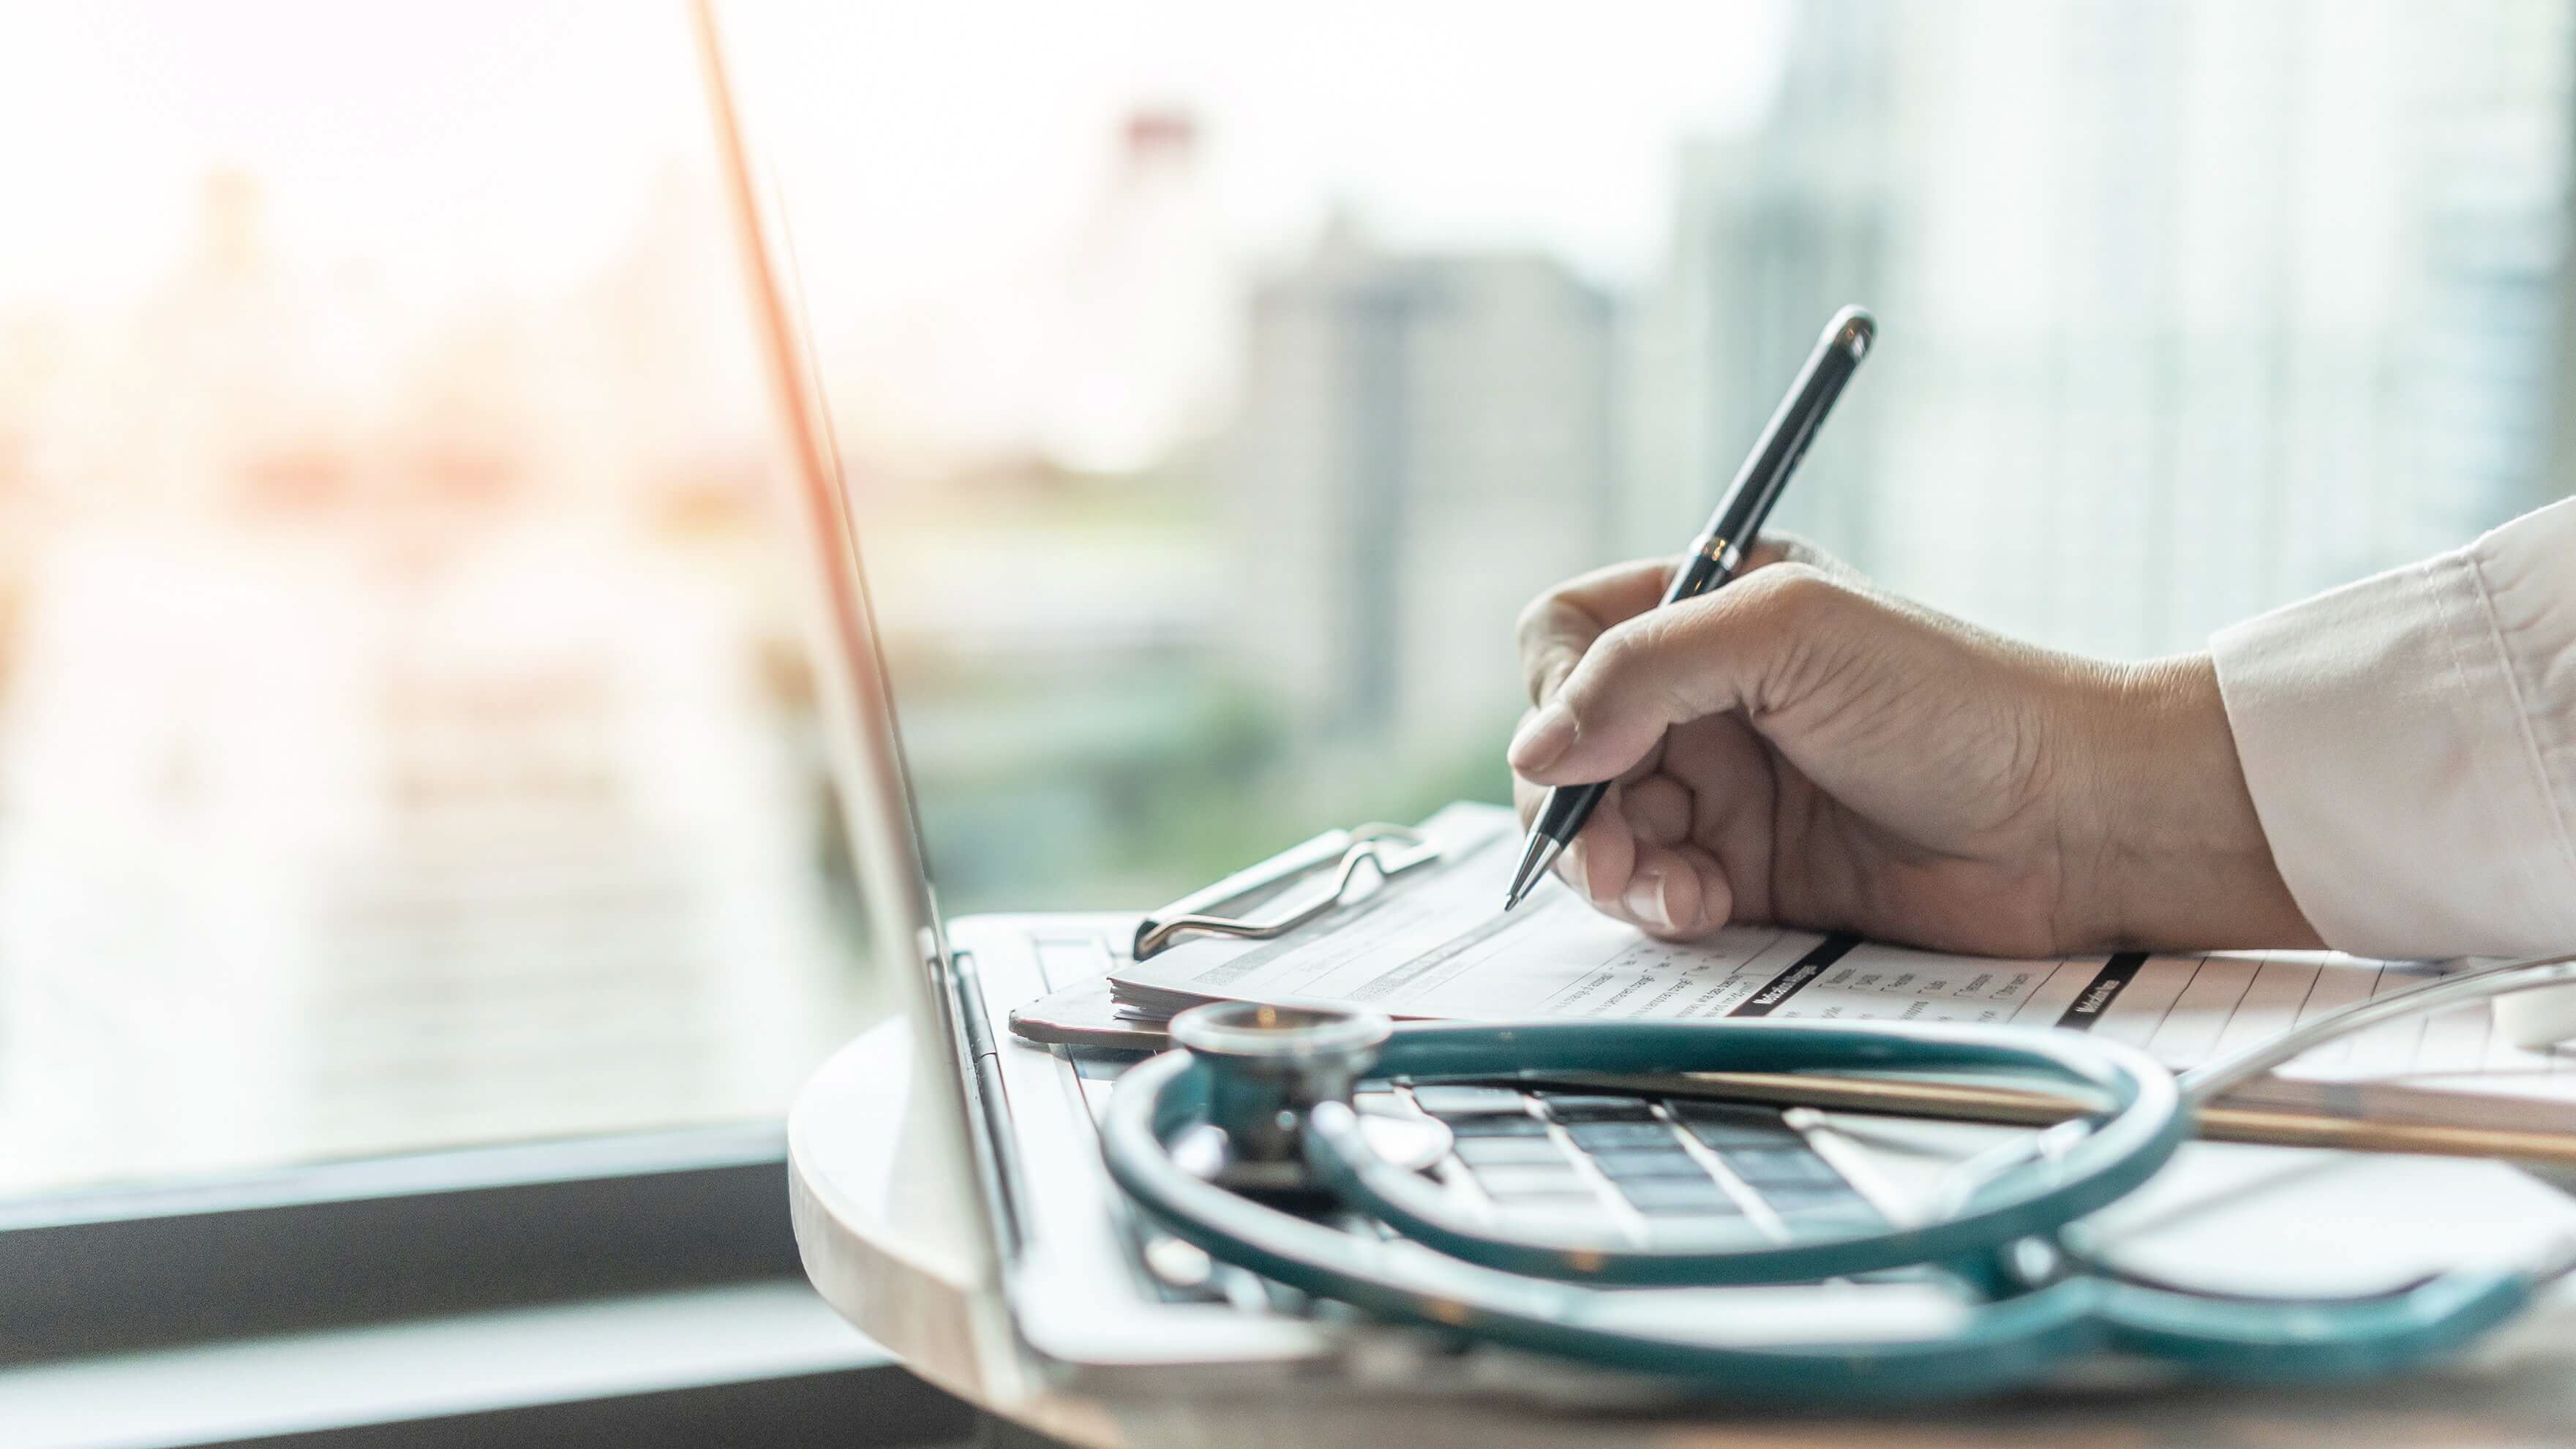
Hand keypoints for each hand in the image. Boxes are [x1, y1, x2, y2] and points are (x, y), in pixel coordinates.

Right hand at [1508, 540, 2318, 954]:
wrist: (2074, 825)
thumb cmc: (1956, 701)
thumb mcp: (1787, 636)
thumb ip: (1644, 670)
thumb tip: (1534, 752)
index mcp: (1712, 609)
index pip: (1567, 638)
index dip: (1555, 693)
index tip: (1575, 750)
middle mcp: (1708, 698)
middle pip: (1569, 748)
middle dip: (1576, 802)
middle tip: (1614, 846)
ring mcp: (1727, 791)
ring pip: (1602, 830)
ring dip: (1616, 865)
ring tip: (1676, 889)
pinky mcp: (1752, 877)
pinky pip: (1656, 894)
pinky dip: (1660, 905)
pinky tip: (1707, 908)